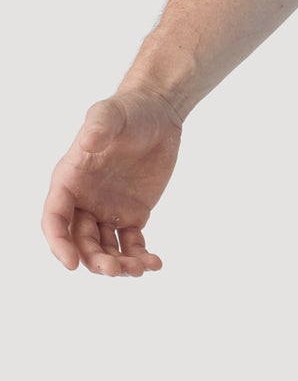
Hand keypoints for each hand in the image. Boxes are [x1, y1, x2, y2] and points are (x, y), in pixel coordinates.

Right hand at [42, 88, 182, 275]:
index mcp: (68, 182)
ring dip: (117, 264)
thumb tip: (87, 142)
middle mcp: (83, 201)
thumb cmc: (129, 110)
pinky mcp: (133, 213)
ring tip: (139, 270)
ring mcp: (107, 210)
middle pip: (80, 241)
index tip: (72, 264)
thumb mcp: (110, 113)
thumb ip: (98, 127)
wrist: (160, 113)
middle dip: (94, 259)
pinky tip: (155, 263)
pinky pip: (131, 242)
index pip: (55, 220)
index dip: (59, 244)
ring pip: (105, 248)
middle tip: (114, 270)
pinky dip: (140, 256)